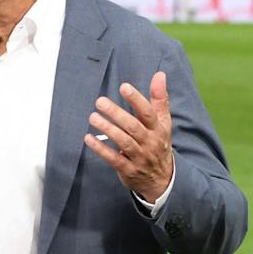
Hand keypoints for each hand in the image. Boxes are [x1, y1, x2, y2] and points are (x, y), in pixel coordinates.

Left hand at [83, 71, 174, 202]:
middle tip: (100, 101)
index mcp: (158, 129)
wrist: (162, 179)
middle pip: (133, 127)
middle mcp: (150, 142)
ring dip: (108, 129)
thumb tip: (160, 74)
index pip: (148, 113)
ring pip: (124, 142)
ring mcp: (139, 157)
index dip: (137, 100)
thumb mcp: (163, 122)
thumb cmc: (158, 143)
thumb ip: (159, 98)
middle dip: (117, 114)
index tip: (124, 87)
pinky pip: (114, 159)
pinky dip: (101, 149)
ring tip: (93, 117)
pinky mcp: (128, 170)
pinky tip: (88, 139)